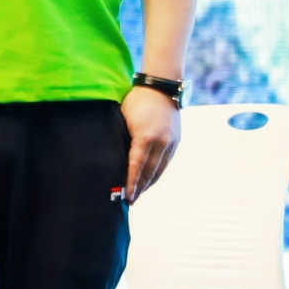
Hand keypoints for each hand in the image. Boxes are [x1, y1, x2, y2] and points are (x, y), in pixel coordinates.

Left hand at [122, 85, 179, 199]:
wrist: (161, 87)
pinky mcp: (176, 141)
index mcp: (145, 137)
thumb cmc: (136, 101)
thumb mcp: (123, 119)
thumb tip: (113, 159)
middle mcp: (160, 142)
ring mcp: (170, 142)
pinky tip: (150, 180)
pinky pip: (166, 163)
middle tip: (131, 201)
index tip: (127, 196)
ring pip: (160, 170)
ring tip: (139, 194)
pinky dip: (158, 173)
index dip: (132, 183)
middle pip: (150, 172)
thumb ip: (122, 139)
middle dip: (140, 188)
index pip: (136, 166)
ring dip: (149, 183)